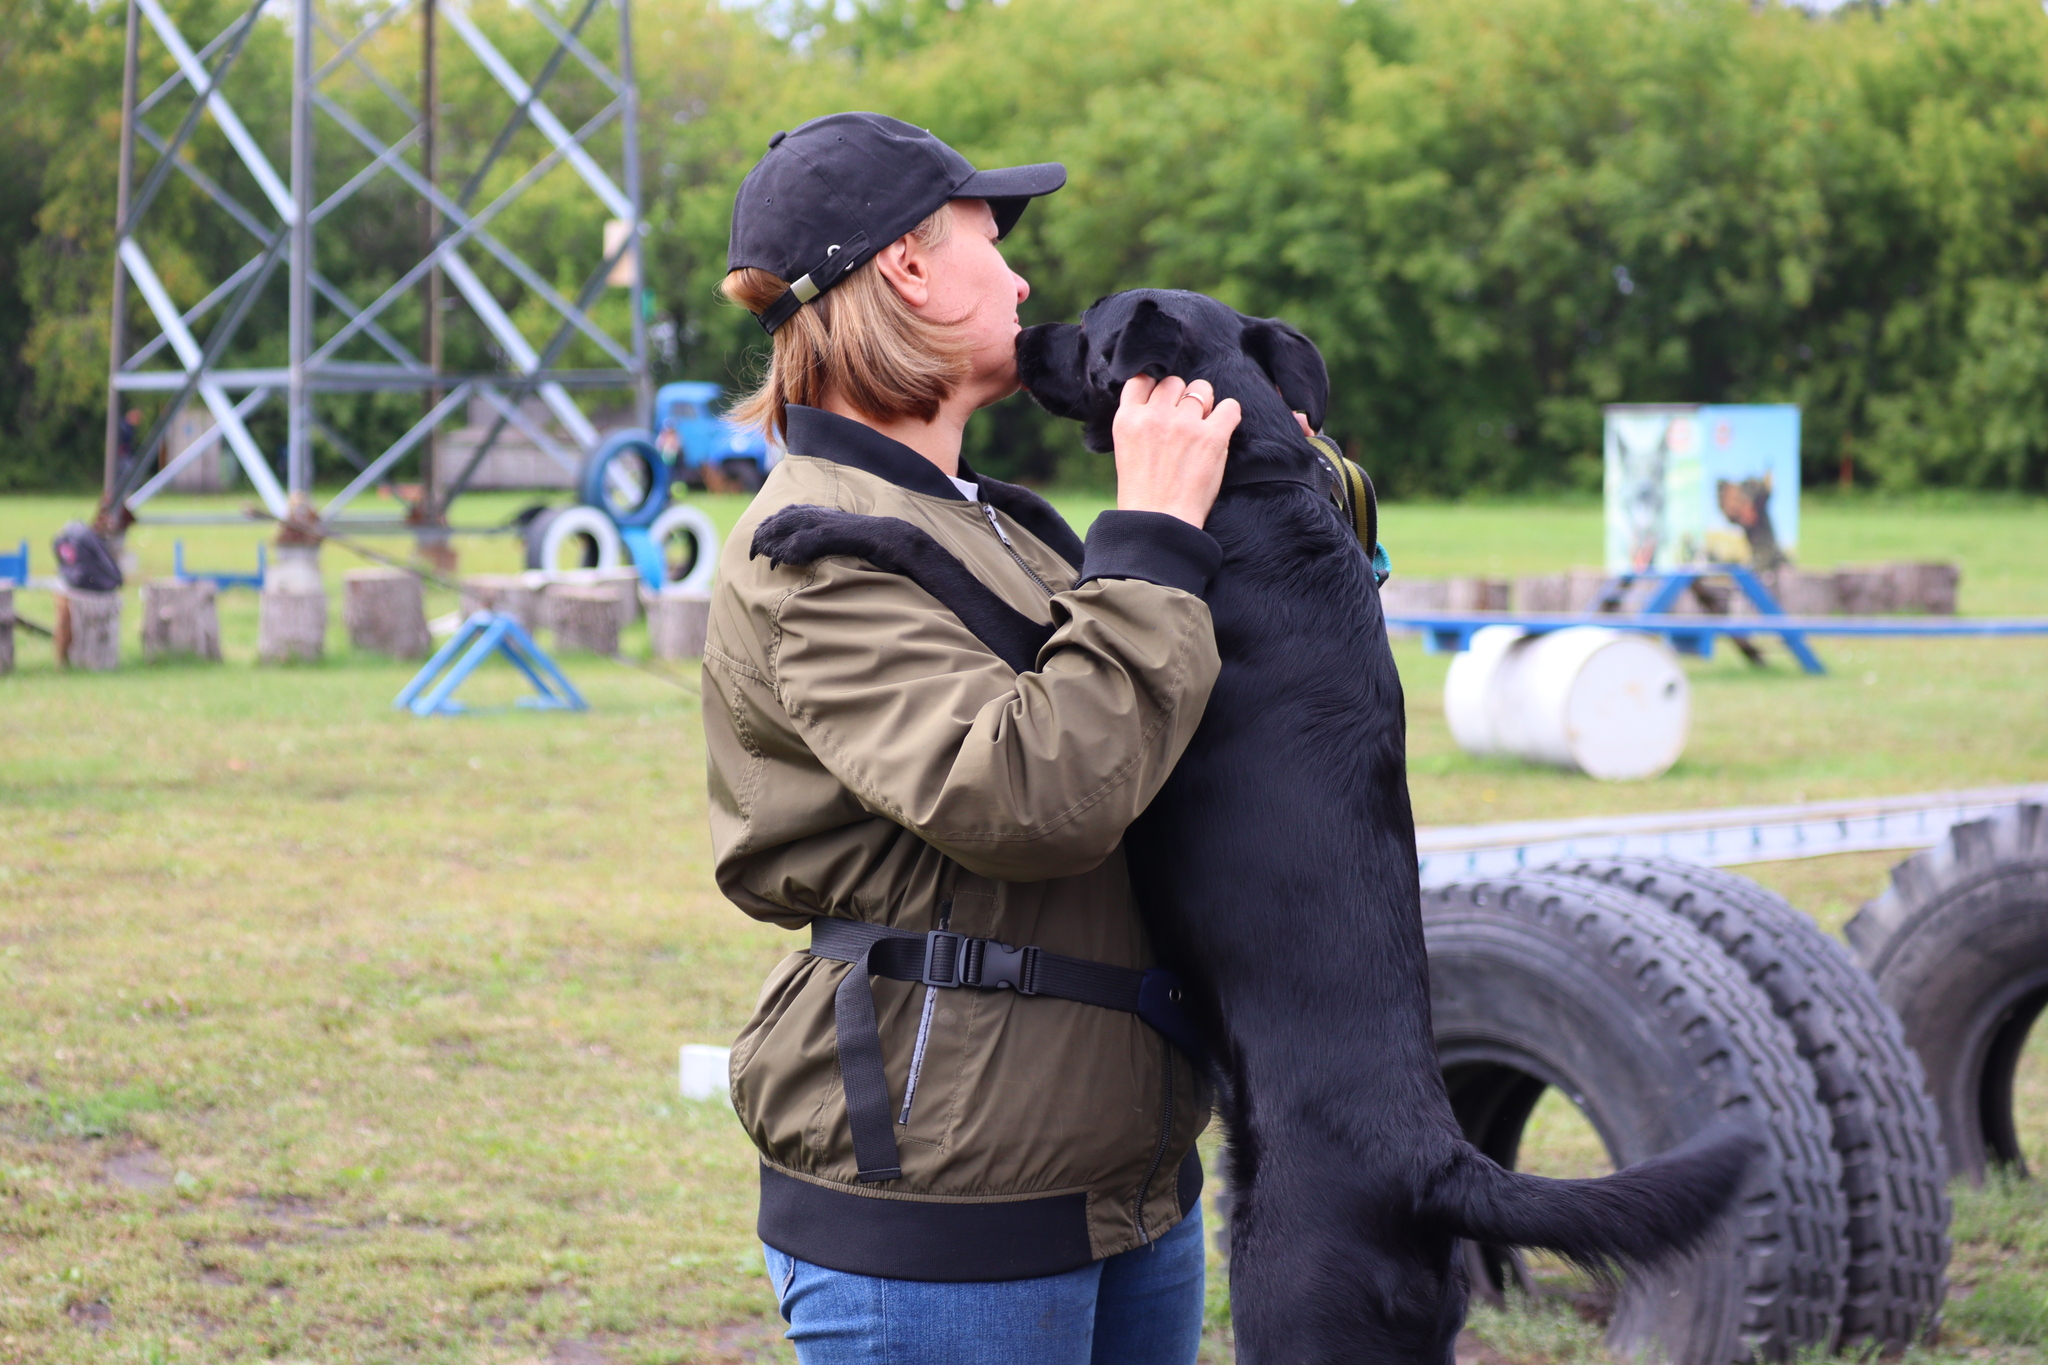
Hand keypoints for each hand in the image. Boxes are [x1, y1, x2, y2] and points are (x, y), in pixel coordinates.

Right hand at [1111, 375, 1239, 527]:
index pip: (1142, 379)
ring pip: (1202, 389)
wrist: (1161, 524)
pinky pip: (1230, 407)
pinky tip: (1222, 429)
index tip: (1163, 403)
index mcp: (1128, 419)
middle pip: (1174, 382)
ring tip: (1202, 427)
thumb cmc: (1143, 494)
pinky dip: (1229, 415)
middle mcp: (1155, 416)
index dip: (1155, 388)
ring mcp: (1184, 424)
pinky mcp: (1212, 437)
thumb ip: (1140, 422)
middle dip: (1180, 397)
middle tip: (1184, 422)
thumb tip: (1162, 400)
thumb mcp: (1126, 450)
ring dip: (1204, 404)